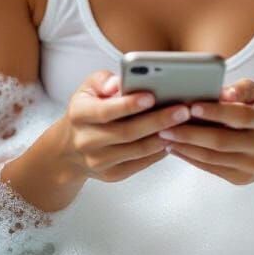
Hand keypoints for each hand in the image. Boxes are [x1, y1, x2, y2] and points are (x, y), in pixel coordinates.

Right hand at [0, 69, 186, 213]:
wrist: (69, 148)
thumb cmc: (87, 109)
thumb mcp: (88, 88)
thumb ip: (104, 80)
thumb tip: (119, 83)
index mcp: (79, 114)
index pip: (105, 111)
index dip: (129, 104)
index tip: (152, 95)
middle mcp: (86, 140)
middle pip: (126, 133)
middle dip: (157, 120)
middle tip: (182, 110)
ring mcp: (99, 161)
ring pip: (137, 150)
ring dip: (163, 136)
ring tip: (184, 123)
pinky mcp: (112, 174)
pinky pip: (141, 163)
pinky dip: (159, 150)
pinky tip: (174, 137)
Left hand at [156, 77, 253, 185]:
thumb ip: (239, 89)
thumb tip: (222, 93)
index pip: (240, 116)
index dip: (215, 112)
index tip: (191, 106)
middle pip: (222, 141)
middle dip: (191, 133)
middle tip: (165, 126)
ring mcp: (251, 165)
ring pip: (212, 157)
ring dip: (185, 147)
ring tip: (164, 136)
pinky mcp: (240, 178)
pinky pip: (210, 168)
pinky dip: (189, 158)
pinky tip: (174, 148)